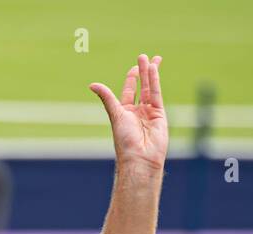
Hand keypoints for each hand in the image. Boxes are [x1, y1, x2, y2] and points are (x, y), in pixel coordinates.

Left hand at [89, 53, 168, 173]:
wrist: (139, 157)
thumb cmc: (124, 140)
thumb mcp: (115, 114)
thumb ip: (107, 97)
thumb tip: (92, 84)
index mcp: (125, 113)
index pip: (129, 91)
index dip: (131, 79)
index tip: (134, 68)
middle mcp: (138, 112)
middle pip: (141, 87)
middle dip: (142, 72)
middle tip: (144, 56)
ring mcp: (150, 113)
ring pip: (150, 89)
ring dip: (151, 74)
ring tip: (152, 59)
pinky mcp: (160, 115)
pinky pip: (157, 95)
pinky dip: (156, 82)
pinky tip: (154, 70)